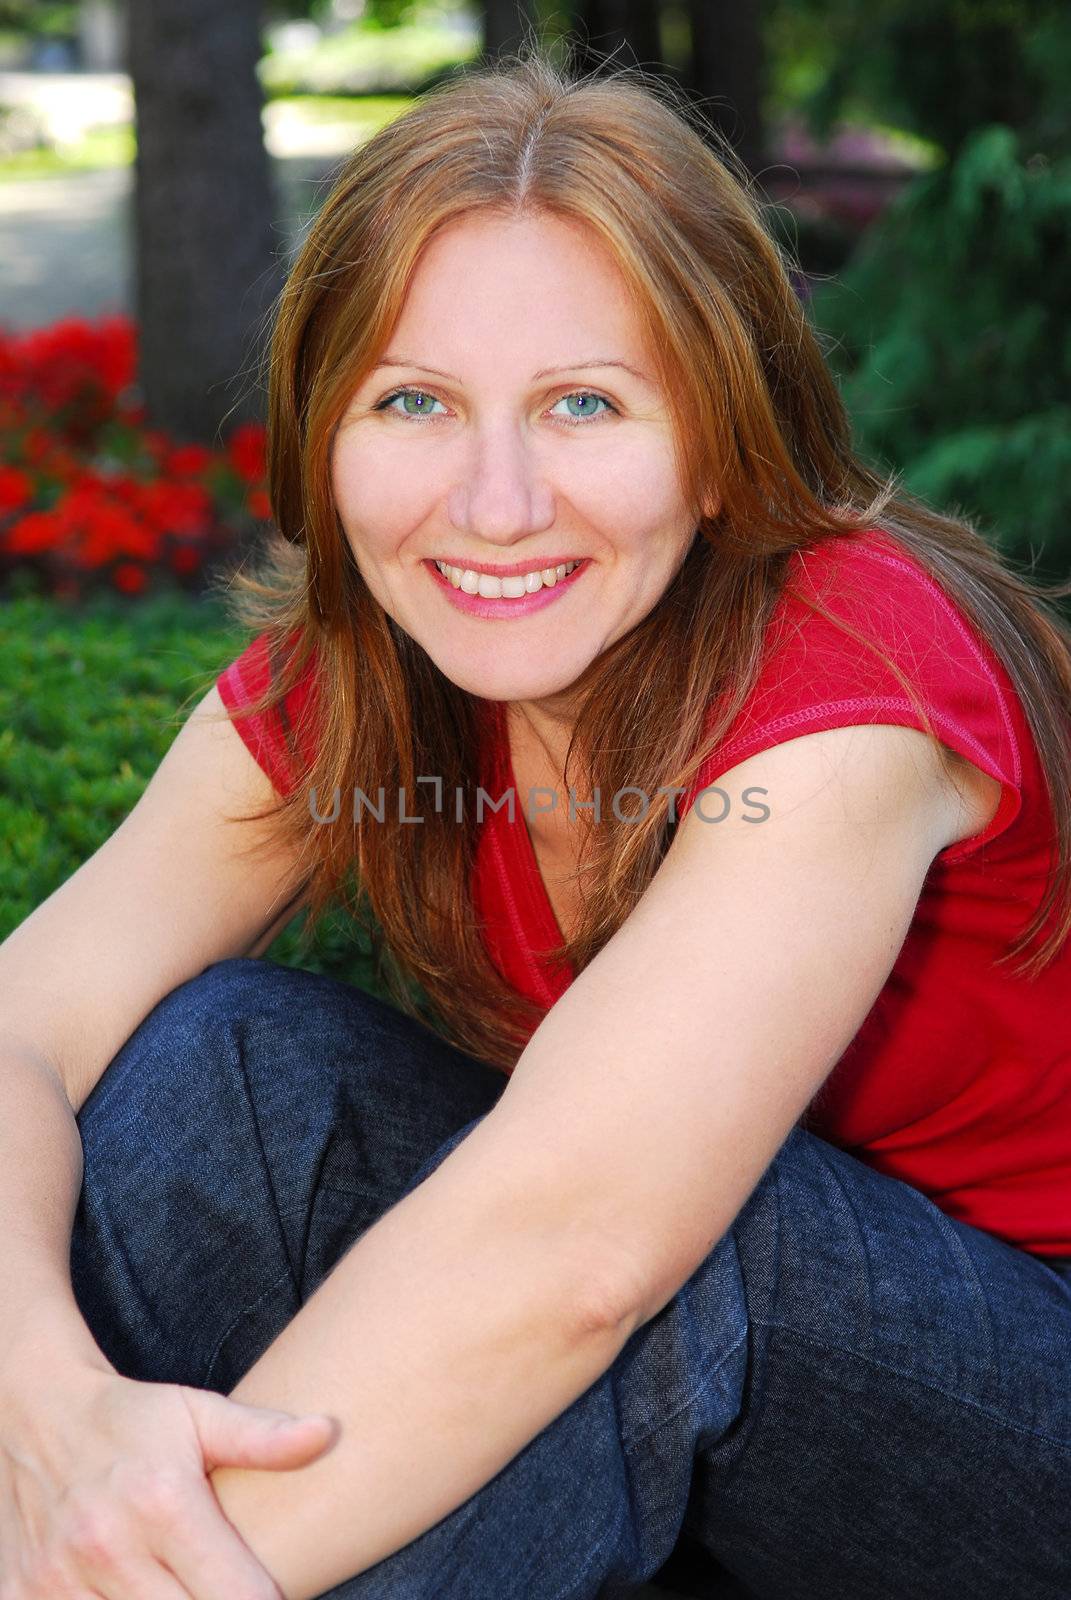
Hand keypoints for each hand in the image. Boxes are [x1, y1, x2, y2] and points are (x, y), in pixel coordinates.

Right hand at [0, 1363, 336, 1598]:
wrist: (34, 1411)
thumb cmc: (131, 1417)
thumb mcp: (198, 1414)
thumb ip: (262, 1437)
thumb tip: (327, 1433)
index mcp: (163, 1502)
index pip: (233, 1595)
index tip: (272, 1593)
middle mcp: (110, 1547)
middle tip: (227, 1586)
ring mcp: (60, 1579)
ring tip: (178, 1583)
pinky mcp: (24, 1595)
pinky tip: (134, 1590)